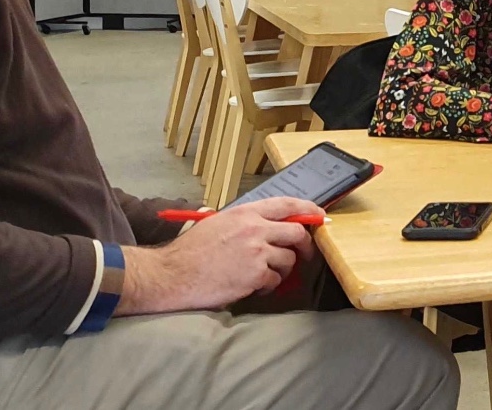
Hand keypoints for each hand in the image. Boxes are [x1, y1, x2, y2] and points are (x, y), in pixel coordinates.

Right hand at [119, 197, 320, 314]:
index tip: (320, 218)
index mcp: (244, 213)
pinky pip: (274, 281)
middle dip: (304, 247)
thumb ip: (241, 222)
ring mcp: (256, 252)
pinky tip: (250, 286)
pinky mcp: (255, 274)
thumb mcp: (215, 224)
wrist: (170, 276)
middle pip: (297, 234)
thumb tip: (263, 224)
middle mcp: (254, 229)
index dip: (309, 210)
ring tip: (258, 275)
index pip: (287, 205)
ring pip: (287, 260)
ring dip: (279, 271)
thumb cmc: (188, 254)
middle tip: (303, 256)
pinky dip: (267, 286)